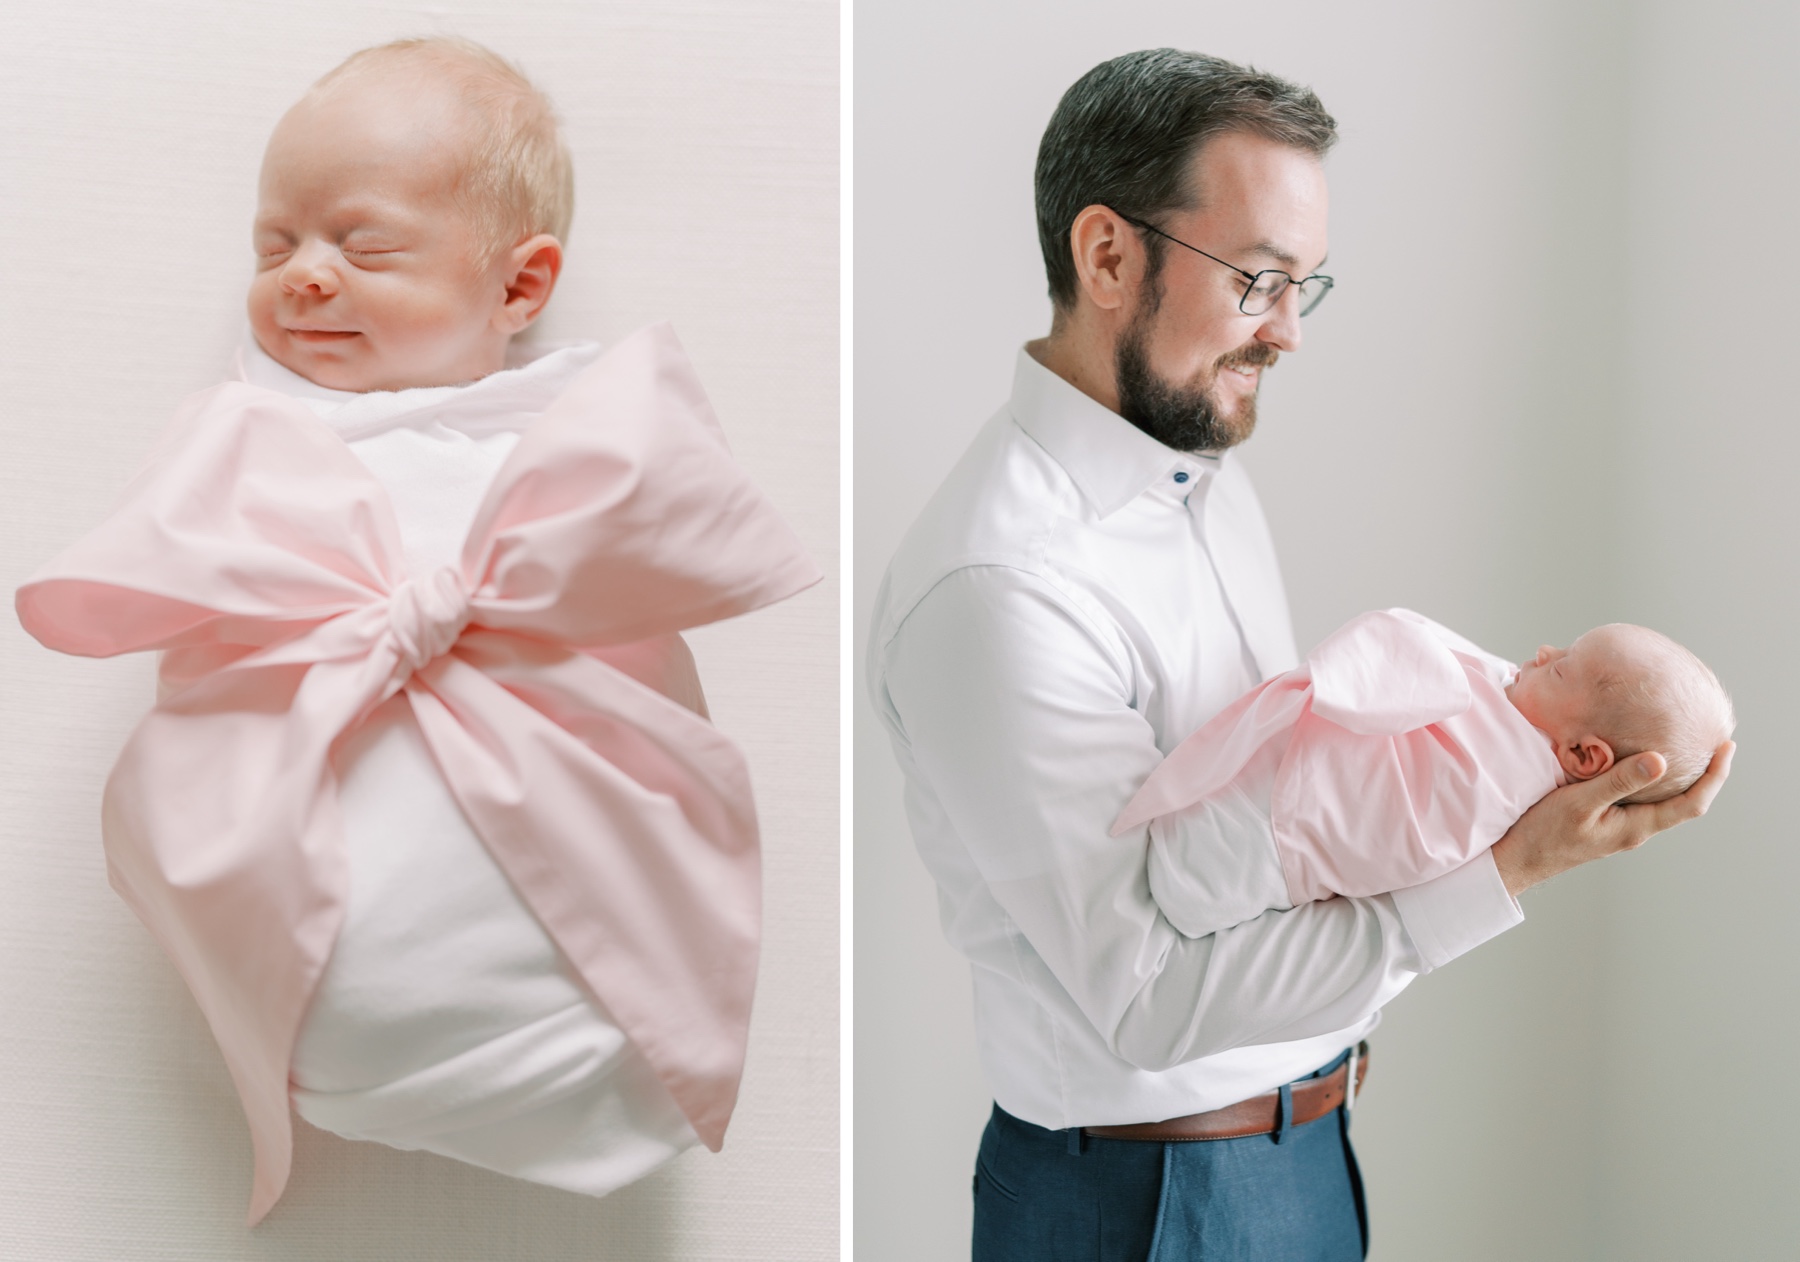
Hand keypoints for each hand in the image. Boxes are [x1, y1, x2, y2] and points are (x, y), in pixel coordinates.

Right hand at [1490, 741, 1735, 897]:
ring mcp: (1621, 826)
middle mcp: (1635, 828)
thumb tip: (1661, 760)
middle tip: (1715, 743)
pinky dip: (1651, 779)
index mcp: (1637, 826)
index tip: (1727, 748)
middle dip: (1705, 775)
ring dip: (1679, 777)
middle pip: (1684, 802)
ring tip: (1687, 748)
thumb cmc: (1544, 834)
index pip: (1692, 804)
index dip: (1715, 777)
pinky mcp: (1606, 821)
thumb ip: (1619, 781)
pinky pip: (1640, 798)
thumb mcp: (1580, 803)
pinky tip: (1642, 762)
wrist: (1516, 860)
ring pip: (1662, 800)